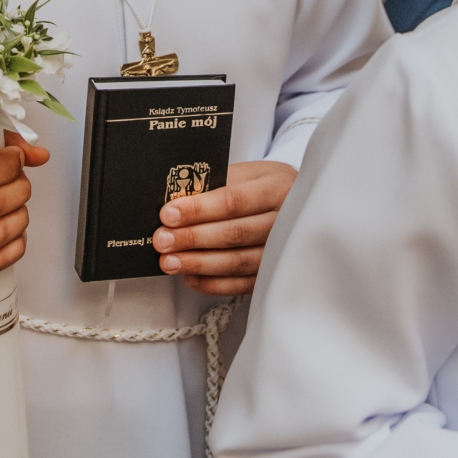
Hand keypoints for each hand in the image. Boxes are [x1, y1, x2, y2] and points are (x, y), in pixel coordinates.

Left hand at [152, 158, 296, 297]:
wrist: (295, 201)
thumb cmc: (263, 185)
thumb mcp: (246, 173)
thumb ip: (215, 185)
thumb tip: (174, 201)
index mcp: (276, 188)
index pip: (234, 201)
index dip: (199, 209)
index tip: (168, 214)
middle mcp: (285, 221)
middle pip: (235, 233)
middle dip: (193, 238)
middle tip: (163, 241)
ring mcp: (282, 251)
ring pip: (237, 262)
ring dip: (199, 264)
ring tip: (170, 262)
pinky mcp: (273, 273)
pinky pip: (242, 284)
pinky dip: (213, 283)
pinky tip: (190, 277)